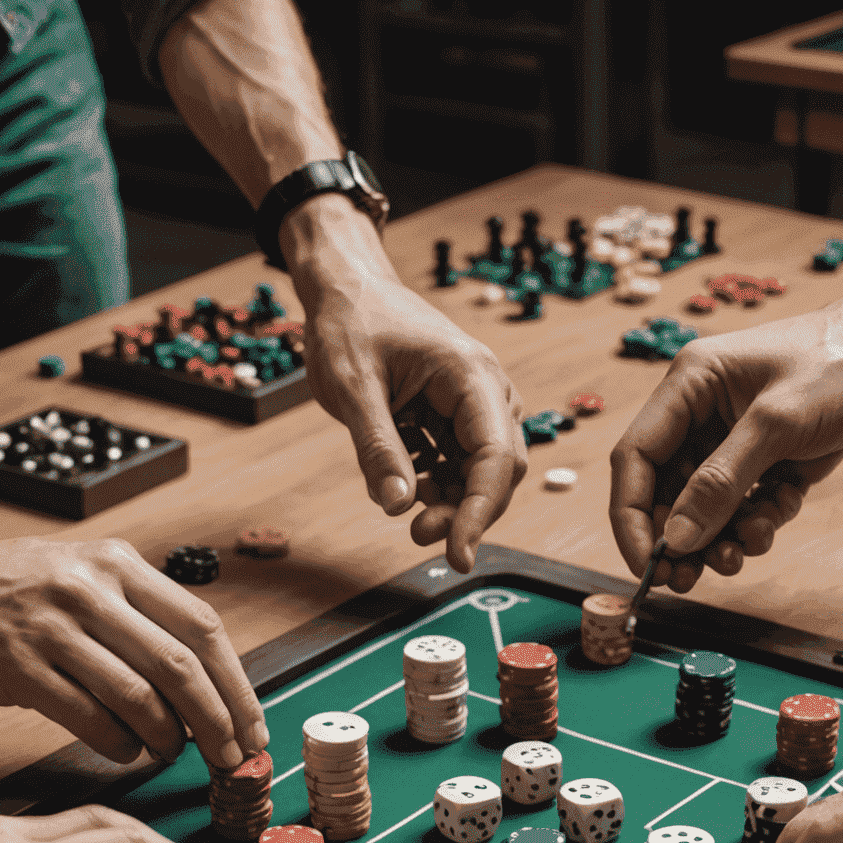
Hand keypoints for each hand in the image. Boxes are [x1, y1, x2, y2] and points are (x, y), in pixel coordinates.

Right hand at [0, 531, 265, 767]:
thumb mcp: (77, 575)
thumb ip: (135, 614)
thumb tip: (201, 680)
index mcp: (116, 564)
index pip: (201, 627)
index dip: (237, 683)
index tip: (252, 724)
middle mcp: (90, 589)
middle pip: (181, 665)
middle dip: (218, 720)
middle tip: (231, 758)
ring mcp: (53, 626)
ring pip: (139, 694)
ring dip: (168, 737)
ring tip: (173, 753)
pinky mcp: (19, 666)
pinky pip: (89, 716)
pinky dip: (118, 743)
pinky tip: (125, 751)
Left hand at [285, 201, 526, 572]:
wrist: (346, 288)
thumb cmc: (351, 322)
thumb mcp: (353, 386)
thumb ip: (376, 447)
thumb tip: (395, 506)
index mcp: (472, 376)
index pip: (496, 458)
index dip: (479, 512)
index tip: (456, 553)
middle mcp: (485, 392)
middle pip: (496, 472)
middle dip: (463, 511)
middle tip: (418, 535)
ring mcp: (471, 406)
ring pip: (477, 474)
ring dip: (448, 502)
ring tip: (405, 515)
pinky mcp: (451, 418)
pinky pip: (454, 464)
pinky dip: (432, 485)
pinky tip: (400, 486)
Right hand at [609, 284, 842, 591]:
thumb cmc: (834, 365)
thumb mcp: (775, 423)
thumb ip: (721, 481)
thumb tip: (678, 538)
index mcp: (687, 388)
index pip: (635, 459)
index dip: (632, 516)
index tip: (645, 563)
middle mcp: (699, 416)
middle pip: (666, 493)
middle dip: (682, 538)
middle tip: (689, 579)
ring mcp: (728, 442)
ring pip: (704, 509)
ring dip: (721, 538)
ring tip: (747, 548)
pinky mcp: (758, 462)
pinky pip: (741, 508)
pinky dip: (757, 521)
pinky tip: (781, 509)